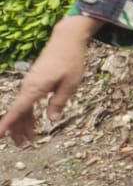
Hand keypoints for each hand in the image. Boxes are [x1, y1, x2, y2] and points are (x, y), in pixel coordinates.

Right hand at [0, 15, 96, 145]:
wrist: (66, 40)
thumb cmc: (71, 60)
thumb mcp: (71, 83)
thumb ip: (59, 102)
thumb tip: (51, 120)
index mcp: (35, 87)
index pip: (18, 109)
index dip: (8, 123)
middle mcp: (28, 86)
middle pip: (18, 112)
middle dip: (17, 130)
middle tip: (23, 145)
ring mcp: (30, 84)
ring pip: (22, 108)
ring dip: (24, 124)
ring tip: (28, 140)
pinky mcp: (34, 82)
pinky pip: (27, 101)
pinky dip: (29, 113)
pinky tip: (32, 124)